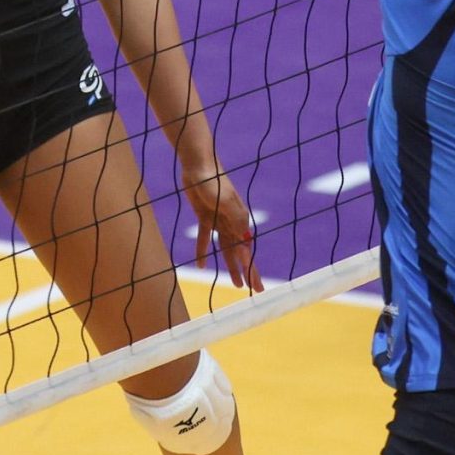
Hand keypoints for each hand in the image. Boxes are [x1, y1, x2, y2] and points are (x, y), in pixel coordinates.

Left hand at [178, 149, 260, 291]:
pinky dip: (203, 251)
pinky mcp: (205, 216)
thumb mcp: (224, 201)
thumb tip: (246, 243)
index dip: (251, 270)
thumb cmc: (213, 181)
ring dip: (230, 266)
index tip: (256, 288)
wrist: (198, 164)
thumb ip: (235, 221)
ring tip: (235, 285)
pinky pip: (205, 238)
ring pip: (225, 249)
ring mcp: (219, 220)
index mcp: (240, 220)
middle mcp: (232, 222)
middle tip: (255, 290)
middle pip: (240, 252)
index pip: (247, 250)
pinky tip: (201, 265)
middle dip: (248, 272)